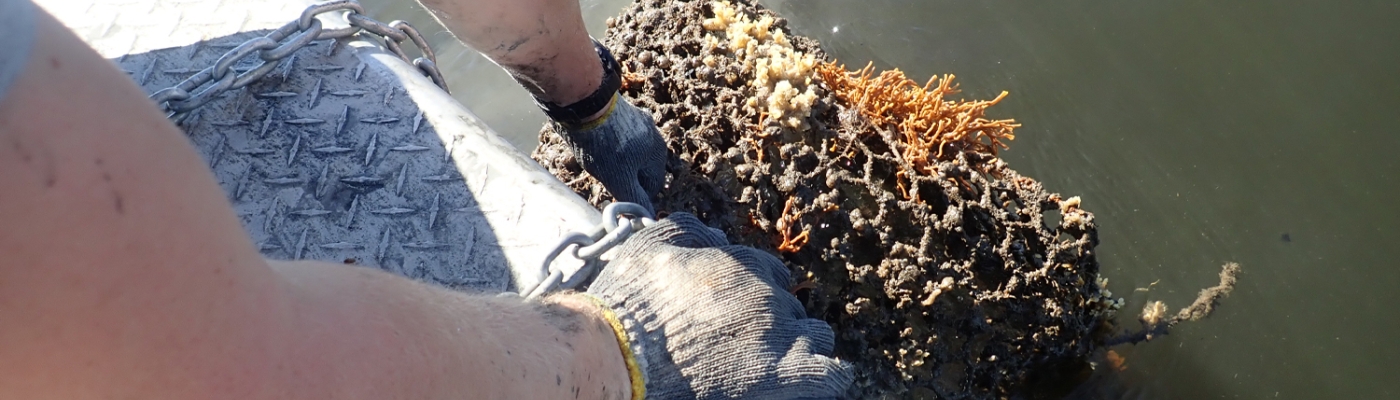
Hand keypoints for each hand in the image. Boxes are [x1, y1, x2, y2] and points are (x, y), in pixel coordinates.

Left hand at [557, 96, 667, 213]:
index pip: (652, 186)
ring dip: (614, 160)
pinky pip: (618, 136)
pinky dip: (607, 144)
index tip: (616, 195)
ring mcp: (639, 121)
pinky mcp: (622, 111)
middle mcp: (653, 136)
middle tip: (603, 177)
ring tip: (594, 161)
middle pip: (640, 167)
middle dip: (623, 175)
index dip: (634, 195)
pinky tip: (592, 145)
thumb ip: (635, 198)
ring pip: (629, 152)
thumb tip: (648, 216)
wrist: (584, 105)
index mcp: (658, 153)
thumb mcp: (619, 179)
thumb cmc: (603, 146)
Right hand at [585, 213, 853, 398]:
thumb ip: (687, 231)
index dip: (751, 291)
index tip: (733, 310)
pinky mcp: (785, 377)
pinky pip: (831, 373)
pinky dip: (826, 375)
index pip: (766, 272)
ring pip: (815, 334)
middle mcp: (765, 296)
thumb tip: (719, 239)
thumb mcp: (647, 247)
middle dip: (770, 319)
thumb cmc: (626, 306)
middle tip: (741, 341)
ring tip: (771, 362)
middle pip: (787, 304)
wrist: (619, 358)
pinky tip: (811, 380)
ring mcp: (779, 337)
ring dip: (799, 344)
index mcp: (738, 266)